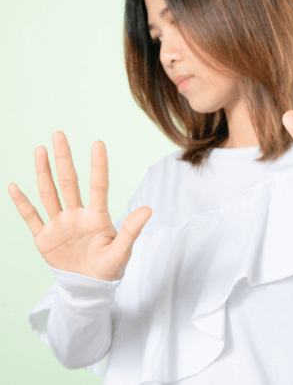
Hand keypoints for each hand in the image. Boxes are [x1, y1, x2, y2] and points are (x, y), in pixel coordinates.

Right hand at [8, 132, 151, 280]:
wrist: (88, 287)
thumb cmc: (109, 268)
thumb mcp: (122, 250)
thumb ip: (132, 230)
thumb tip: (149, 209)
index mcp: (97, 216)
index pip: (98, 186)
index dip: (98, 166)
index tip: (98, 144)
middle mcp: (77, 214)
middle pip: (69, 182)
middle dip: (64, 159)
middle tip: (59, 134)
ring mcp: (59, 224)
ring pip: (49, 193)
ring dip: (43, 173)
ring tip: (40, 150)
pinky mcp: (45, 237)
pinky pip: (31, 217)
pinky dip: (22, 203)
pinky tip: (14, 186)